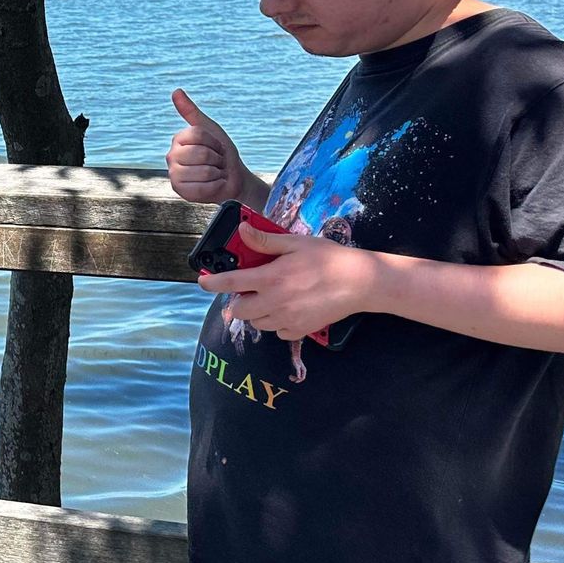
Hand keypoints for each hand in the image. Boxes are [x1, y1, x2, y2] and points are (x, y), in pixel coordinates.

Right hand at [166, 88, 251, 204]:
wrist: (233, 178)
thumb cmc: (222, 154)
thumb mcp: (211, 130)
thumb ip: (192, 111)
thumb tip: (176, 91)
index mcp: (178, 139)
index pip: (198, 134)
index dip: (215, 142)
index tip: (216, 147)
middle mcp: (172, 156)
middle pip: (201, 154)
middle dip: (217, 159)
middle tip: (216, 162)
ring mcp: (174, 175)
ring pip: (204, 172)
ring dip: (217, 174)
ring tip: (214, 174)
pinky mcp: (180, 191)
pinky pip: (203, 188)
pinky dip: (215, 187)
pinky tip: (213, 185)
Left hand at [197, 224, 381, 339]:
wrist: (361, 283)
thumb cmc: (329, 258)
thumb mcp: (295, 243)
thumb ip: (265, 241)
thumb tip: (242, 231)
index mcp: (270, 278)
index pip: (230, 283)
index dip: (211, 282)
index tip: (202, 281)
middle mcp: (274, 302)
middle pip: (239, 310)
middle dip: (238, 300)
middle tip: (250, 288)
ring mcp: (287, 319)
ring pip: (257, 323)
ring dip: (257, 312)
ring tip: (271, 297)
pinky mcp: (300, 331)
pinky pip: (278, 332)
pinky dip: (277, 323)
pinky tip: (288, 309)